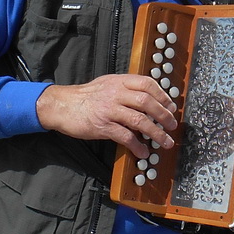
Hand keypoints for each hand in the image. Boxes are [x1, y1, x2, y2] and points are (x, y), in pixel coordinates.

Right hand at [36, 74, 178, 157]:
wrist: (62, 105)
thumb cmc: (85, 96)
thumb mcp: (107, 84)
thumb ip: (125, 88)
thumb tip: (148, 99)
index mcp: (119, 81)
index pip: (147, 84)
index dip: (163, 95)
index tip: (171, 106)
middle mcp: (116, 93)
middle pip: (147, 102)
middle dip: (164, 115)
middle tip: (172, 125)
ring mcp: (109, 110)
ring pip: (140, 120)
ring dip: (156, 133)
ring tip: (165, 142)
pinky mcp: (103, 126)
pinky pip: (125, 137)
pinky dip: (137, 146)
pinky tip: (142, 152)